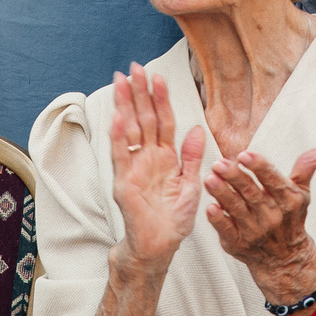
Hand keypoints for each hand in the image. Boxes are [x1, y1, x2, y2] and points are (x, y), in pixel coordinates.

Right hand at [109, 65, 205, 276]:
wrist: (160, 247)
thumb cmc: (174, 220)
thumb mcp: (191, 185)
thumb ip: (192, 157)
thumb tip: (198, 129)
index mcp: (165, 157)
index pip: (162, 121)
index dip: (160, 99)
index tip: (157, 76)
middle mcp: (148, 158)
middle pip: (144, 119)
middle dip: (139, 93)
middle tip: (135, 67)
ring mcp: (134, 168)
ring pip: (130, 130)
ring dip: (126, 105)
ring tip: (121, 81)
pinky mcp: (124, 183)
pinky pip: (121, 156)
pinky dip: (119, 136)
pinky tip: (118, 117)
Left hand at [205, 145, 315, 303]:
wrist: (284, 259)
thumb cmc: (289, 219)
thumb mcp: (301, 194)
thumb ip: (305, 169)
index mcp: (287, 201)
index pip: (273, 180)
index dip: (259, 167)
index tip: (244, 154)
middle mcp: (272, 217)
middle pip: (252, 193)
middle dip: (234, 178)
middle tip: (219, 163)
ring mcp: (255, 232)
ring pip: (237, 210)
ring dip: (222, 195)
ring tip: (210, 179)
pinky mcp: (238, 244)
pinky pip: (227, 231)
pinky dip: (219, 221)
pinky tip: (210, 207)